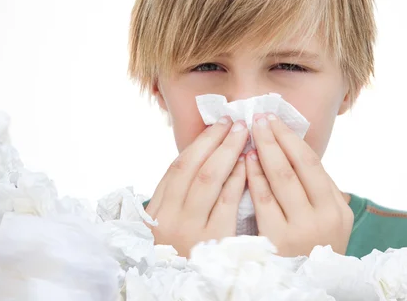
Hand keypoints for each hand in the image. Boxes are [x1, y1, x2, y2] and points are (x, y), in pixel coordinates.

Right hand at [144, 116, 248, 257]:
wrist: (179, 294)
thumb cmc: (179, 256)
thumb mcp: (170, 227)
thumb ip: (179, 198)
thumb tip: (203, 158)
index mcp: (157, 212)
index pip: (178, 167)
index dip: (200, 143)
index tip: (217, 125)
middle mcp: (169, 219)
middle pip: (194, 167)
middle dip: (216, 141)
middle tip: (236, 121)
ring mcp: (190, 231)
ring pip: (209, 180)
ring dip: (229, 153)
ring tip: (245, 135)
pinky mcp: (212, 243)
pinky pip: (227, 203)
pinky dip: (237, 180)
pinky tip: (249, 164)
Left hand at [245, 113, 353, 256]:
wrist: (308, 287)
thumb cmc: (314, 247)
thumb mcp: (329, 220)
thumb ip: (318, 188)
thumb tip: (296, 148)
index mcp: (337, 209)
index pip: (311, 163)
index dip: (290, 138)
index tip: (274, 120)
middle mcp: (323, 218)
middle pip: (293, 167)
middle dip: (272, 138)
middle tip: (257, 118)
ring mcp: (299, 231)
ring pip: (277, 181)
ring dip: (261, 152)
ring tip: (248, 134)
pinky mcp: (276, 241)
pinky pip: (262, 202)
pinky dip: (252, 177)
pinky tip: (244, 162)